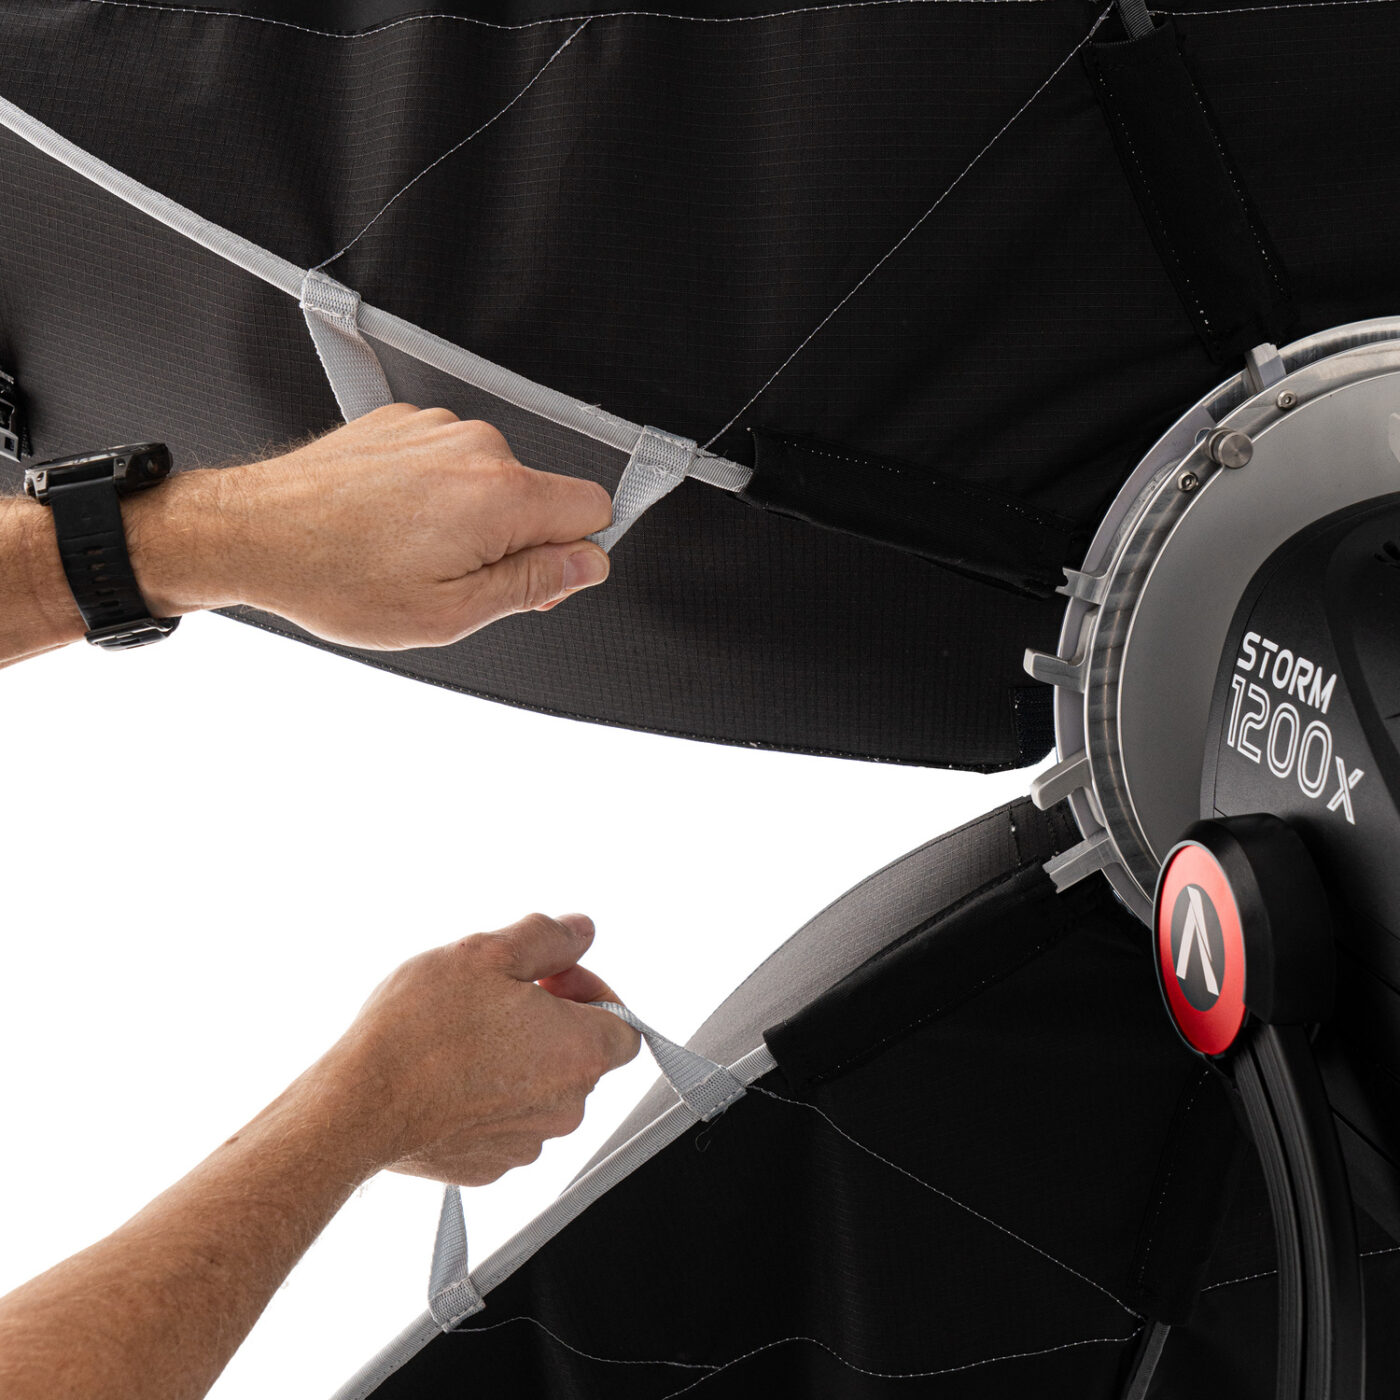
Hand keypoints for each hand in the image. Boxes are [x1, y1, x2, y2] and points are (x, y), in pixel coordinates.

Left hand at [126, 405, 614, 648]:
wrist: (251, 533)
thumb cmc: (336, 576)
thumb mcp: (449, 612)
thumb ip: (532, 585)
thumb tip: (586, 565)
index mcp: (499, 495)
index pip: (594, 509)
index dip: (574, 555)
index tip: (540, 581)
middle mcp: (476, 447)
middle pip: (541, 497)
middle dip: (515, 542)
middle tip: (455, 581)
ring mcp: (437, 428)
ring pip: (493, 482)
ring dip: (469, 520)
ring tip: (409, 553)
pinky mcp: (404, 422)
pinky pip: (449, 463)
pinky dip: (432, 495)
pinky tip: (389, 525)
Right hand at [314, 913, 640, 1185]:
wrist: (356, 1106)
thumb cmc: (421, 1029)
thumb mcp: (488, 952)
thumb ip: (548, 937)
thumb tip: (581, 931)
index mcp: (581, 1052)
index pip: (624, 1023)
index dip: (589, 989)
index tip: (546, 976)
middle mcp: (566, 1106)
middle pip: (581, 1053)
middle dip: (549, 1018)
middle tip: (497, 996)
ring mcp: (527, 1143)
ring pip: (541, 1088)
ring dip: (517, 1057)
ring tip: (463, 1033)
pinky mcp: (488, 1166)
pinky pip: (505, 1121)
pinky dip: (487, 1095)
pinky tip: (447, 1072)